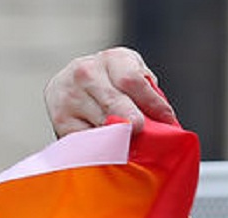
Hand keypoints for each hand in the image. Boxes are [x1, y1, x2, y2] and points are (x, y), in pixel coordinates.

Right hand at [43, 47, 178, 136]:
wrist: (70, 88)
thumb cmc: (113, 86)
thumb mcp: (132, 77)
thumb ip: (147, 93)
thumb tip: (165, 122)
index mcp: (112, 60)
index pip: (132, 80)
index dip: (152, 103)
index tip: (167, 120)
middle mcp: (87, 73)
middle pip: (115, 104)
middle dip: (133, 121)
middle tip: (141, 132)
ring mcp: (70, 96)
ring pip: (102, 125)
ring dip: (120, 139)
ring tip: (130, 145)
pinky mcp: (61, 120)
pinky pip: (88, 141)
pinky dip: (103, 148)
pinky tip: (110, 148)